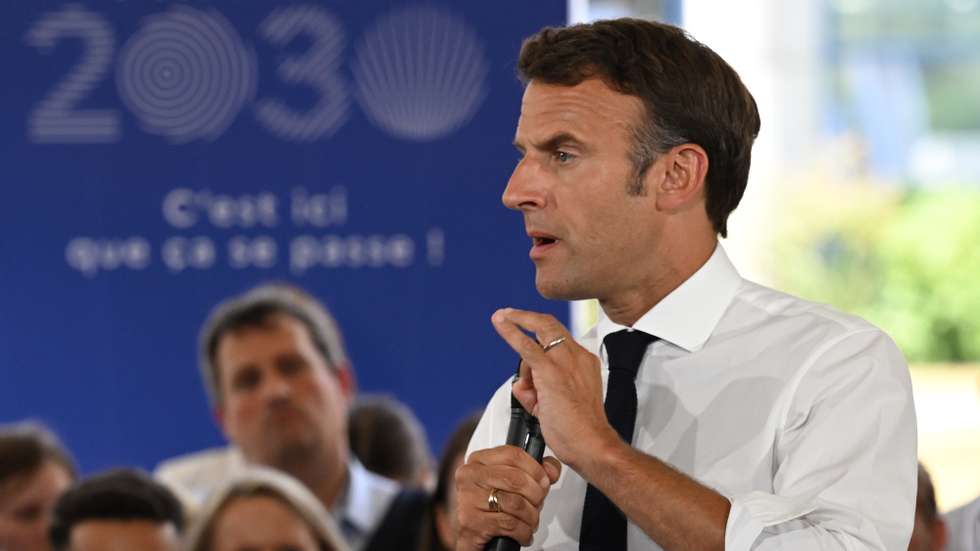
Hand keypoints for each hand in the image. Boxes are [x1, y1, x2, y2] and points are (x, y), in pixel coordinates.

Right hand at [455, 445, 561, 549]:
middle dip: (536, 494)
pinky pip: (510, 524)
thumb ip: (534, 470)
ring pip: (516, 504)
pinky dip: (524, 532)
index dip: (535, 468)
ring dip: (531, 516)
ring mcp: (468, 499)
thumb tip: (551, 470)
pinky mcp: (471, 522)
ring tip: (530, 520)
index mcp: (479, 461)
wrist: (468, 535)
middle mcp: (470, 476)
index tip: (543, 480)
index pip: (513, 455)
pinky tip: (523, 533)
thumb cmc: (490, 506)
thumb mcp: (510, 482)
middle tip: (538, 503)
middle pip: (516, 479)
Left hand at [491, 308, 618, 470]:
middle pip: (550, 326)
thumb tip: (521, 384)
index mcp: (584, 363)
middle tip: (508, 314)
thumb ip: (537, 389)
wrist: (592, 444)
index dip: (541, 336)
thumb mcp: (556, 404)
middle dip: (526, 318)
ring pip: (537, 336)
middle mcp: (577, 357)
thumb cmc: (580, 431)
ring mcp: (565, 362)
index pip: (560, 340)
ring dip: (521, 348)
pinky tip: (501, 322)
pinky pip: (527, 346)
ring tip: (520, 365)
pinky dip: (511, 332)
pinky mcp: (551, 371)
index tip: (529, 328)